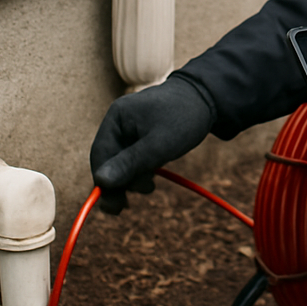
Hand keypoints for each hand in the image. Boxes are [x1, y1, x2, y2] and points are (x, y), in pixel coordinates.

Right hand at [90, 75, 215, 212]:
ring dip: (132, 179)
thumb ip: (130, 163)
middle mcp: (118, 121)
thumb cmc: (184, 118)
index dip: (105, 182)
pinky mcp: (139, 135)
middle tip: (135, 199)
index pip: (100, 155)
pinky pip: (131, 158)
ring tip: (151, 185)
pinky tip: (149, 180)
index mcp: (116, 117)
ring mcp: (128, 128)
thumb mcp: (159, 144)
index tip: (115, 206)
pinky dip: (138, 171)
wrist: (207, 99)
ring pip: (120, 163)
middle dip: (122, 182)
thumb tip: (100, 181)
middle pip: (108, 161)